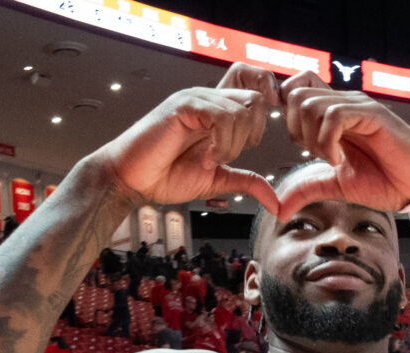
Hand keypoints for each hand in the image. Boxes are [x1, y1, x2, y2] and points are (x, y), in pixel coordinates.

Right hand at [101, 63, 278, 213]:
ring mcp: (195, 99)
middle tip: (226, 156)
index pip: (255, 93)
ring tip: (210, 160)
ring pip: (241, 111)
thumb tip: (276, 201)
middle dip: (250, 136)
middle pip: (255, 101)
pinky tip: (206, 158)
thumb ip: (247, 182)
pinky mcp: (184, 105)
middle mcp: (208, 99)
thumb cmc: (165, 176)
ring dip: (232, 145)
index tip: (249, 145)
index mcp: (217, 111)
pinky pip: (222, 117)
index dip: (262, 117)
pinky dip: (221, 144)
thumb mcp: (217, 180)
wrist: (132, 181)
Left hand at [275, 72, 409, 219]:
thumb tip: (279, 209)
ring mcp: (358, 106)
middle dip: (296, 129)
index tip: (296, 144)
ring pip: (311, 103)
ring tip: (331, 159)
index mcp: (333, 115)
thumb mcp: (335, 186)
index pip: (296, 89)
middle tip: (316, 155)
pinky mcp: (373, 114)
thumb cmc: (383, 181)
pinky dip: (328, 141)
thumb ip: (307, 190)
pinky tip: (339, 159)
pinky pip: (335, 115)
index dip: (286, 112)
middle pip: (297, 95)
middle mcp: (344, 104)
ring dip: (313, 137)